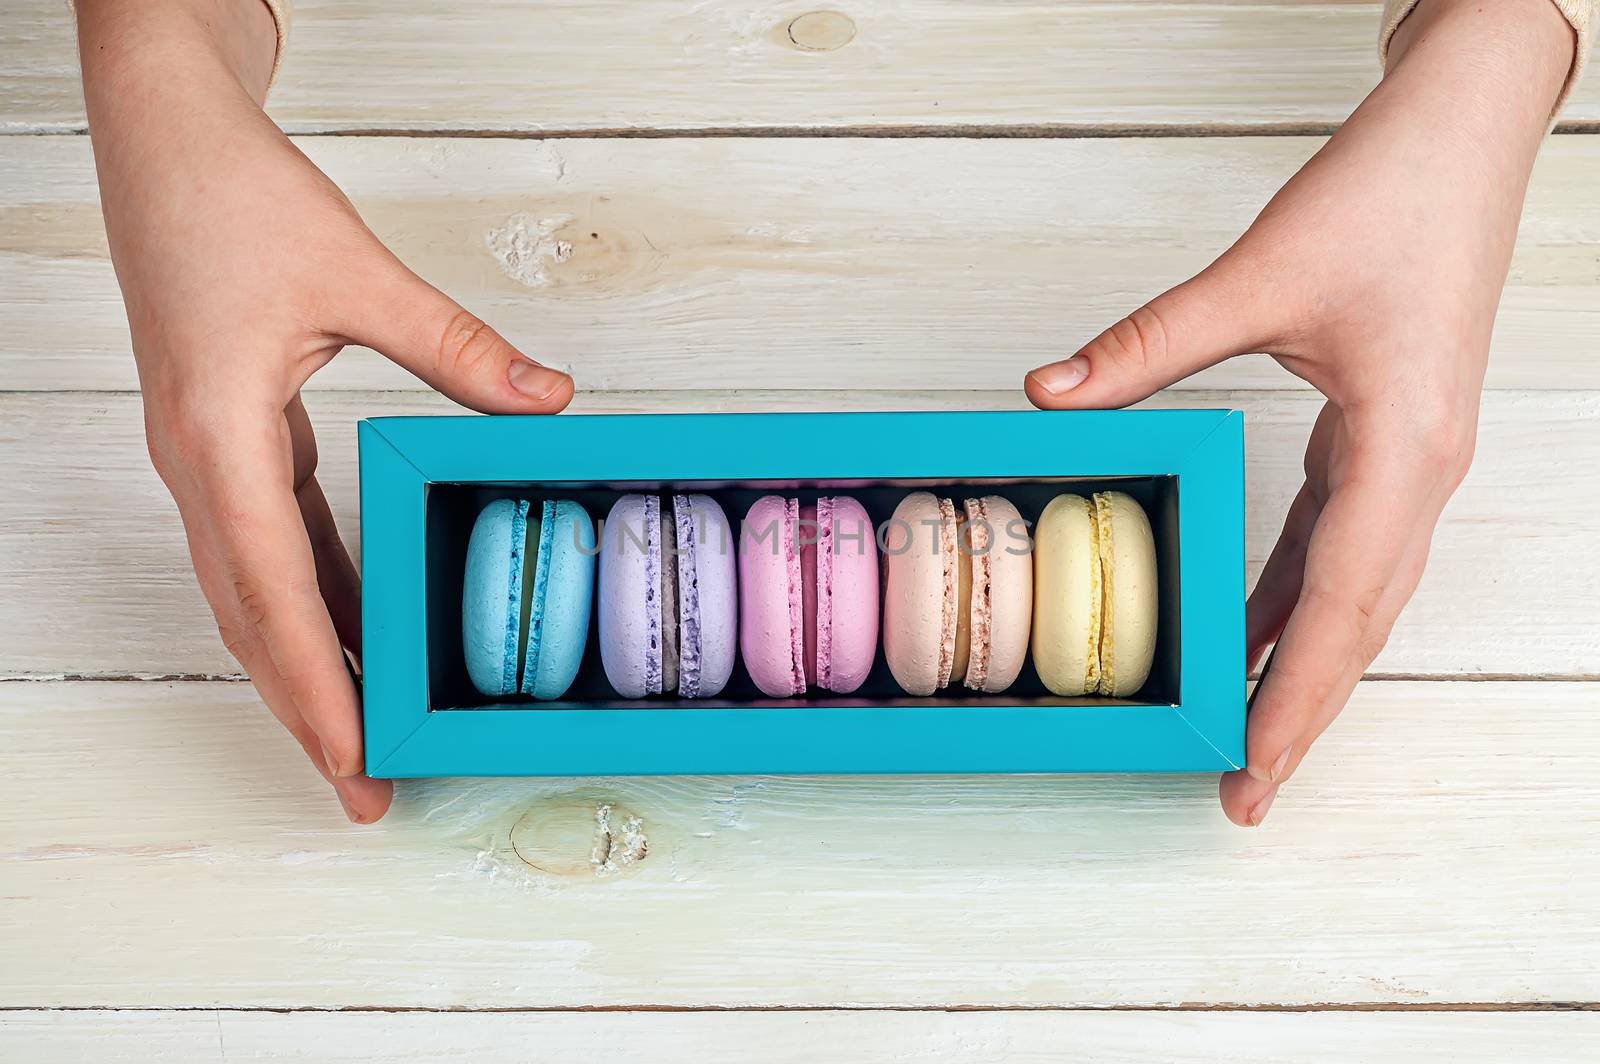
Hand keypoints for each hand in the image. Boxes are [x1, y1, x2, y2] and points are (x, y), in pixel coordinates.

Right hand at [78, 0, 573, 822]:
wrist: (164, 137)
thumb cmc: (233, 197)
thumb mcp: (358, 273)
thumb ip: (457, 348)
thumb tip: (547, 404)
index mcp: (219, 438)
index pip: (273, 594)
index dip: (316, 685)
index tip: (355, 758)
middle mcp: (200, 465)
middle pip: (253, 618)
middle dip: (308, 708)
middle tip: (366, 787)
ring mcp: (208, 457)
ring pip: (254, 591)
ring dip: (306, 663)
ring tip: (364, 731)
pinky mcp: (231, 437)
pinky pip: (270, 540)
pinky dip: (311, 595)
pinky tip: (356, 626)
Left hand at [1024, 0, 1573, 824]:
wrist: (1462, 133)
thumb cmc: (1391, 195)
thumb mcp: (1256, 274)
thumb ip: (1148, 344)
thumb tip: (1050, 395)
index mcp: (1402, 449)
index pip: (1340, 607)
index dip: (1291, 699)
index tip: (1252, 772)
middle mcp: (1418, 471)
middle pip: (1356, 624)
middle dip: (1298, 710)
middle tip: (1242, 789)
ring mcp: (1410, 459)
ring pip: (1352, 592)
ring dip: (1297, 661)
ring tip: (1237, 727)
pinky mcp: (1388, 437)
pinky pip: (1338, 542)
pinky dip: (1294, 594)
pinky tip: (1249, 623)